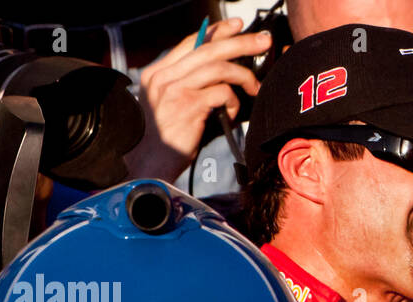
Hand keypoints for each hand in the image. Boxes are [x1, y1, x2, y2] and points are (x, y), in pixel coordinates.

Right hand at [126, 18, 270, 181]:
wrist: (149, 164)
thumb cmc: (165, 141)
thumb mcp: (171, 106)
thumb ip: (190, 87)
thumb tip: (223, 75)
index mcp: (158, 72)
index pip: (191, 42)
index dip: (217, 32)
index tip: (237, 26)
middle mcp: (163, 76)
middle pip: (208, 48)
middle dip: (240, 42)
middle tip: (263, 41)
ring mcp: (174, 89)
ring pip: (218, 67)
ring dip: (243, 75)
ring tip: (255, 87)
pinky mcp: (188, 104)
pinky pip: (222, 92)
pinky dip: (234, 102)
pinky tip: (233, 116)